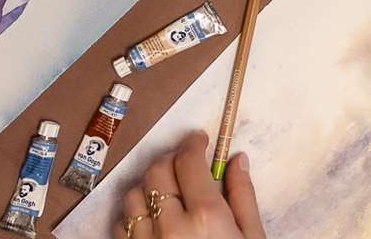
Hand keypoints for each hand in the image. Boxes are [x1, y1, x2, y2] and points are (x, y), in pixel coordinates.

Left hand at [122, 131, 264, 238]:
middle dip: (171, 160)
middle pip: (157, 171)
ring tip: (168, 194)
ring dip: (150, 187)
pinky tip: (153, 219)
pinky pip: (119, 224)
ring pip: (133, 195)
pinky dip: (134, 216)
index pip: (189, 161)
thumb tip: (237, 160)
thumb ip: (243, 197)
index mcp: (206, 217)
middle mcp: (171, 226)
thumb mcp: (251, 238)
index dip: (193, 144)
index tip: (198, 140)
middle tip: (185, 164)